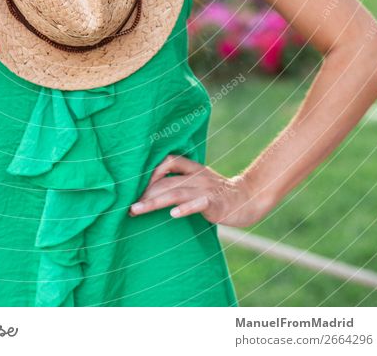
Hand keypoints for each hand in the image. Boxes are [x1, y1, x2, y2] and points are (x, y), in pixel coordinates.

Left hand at [129, 153, 264, 227]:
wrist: (247, 199)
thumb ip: (180, 182)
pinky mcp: (215, 203)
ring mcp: (206, 188)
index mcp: (193, 168)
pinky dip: (186, 208)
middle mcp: (197, 175)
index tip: (135, 188)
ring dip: (154, 202)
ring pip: (176, 192)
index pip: (168, 161)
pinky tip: (173, 215)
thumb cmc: (217, 193)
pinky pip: (198, 204)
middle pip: (166, 181)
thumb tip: (152, 190)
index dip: (150, 173)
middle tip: (129, 206)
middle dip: (145, 193)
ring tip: (137, 210)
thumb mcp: (198, 181)